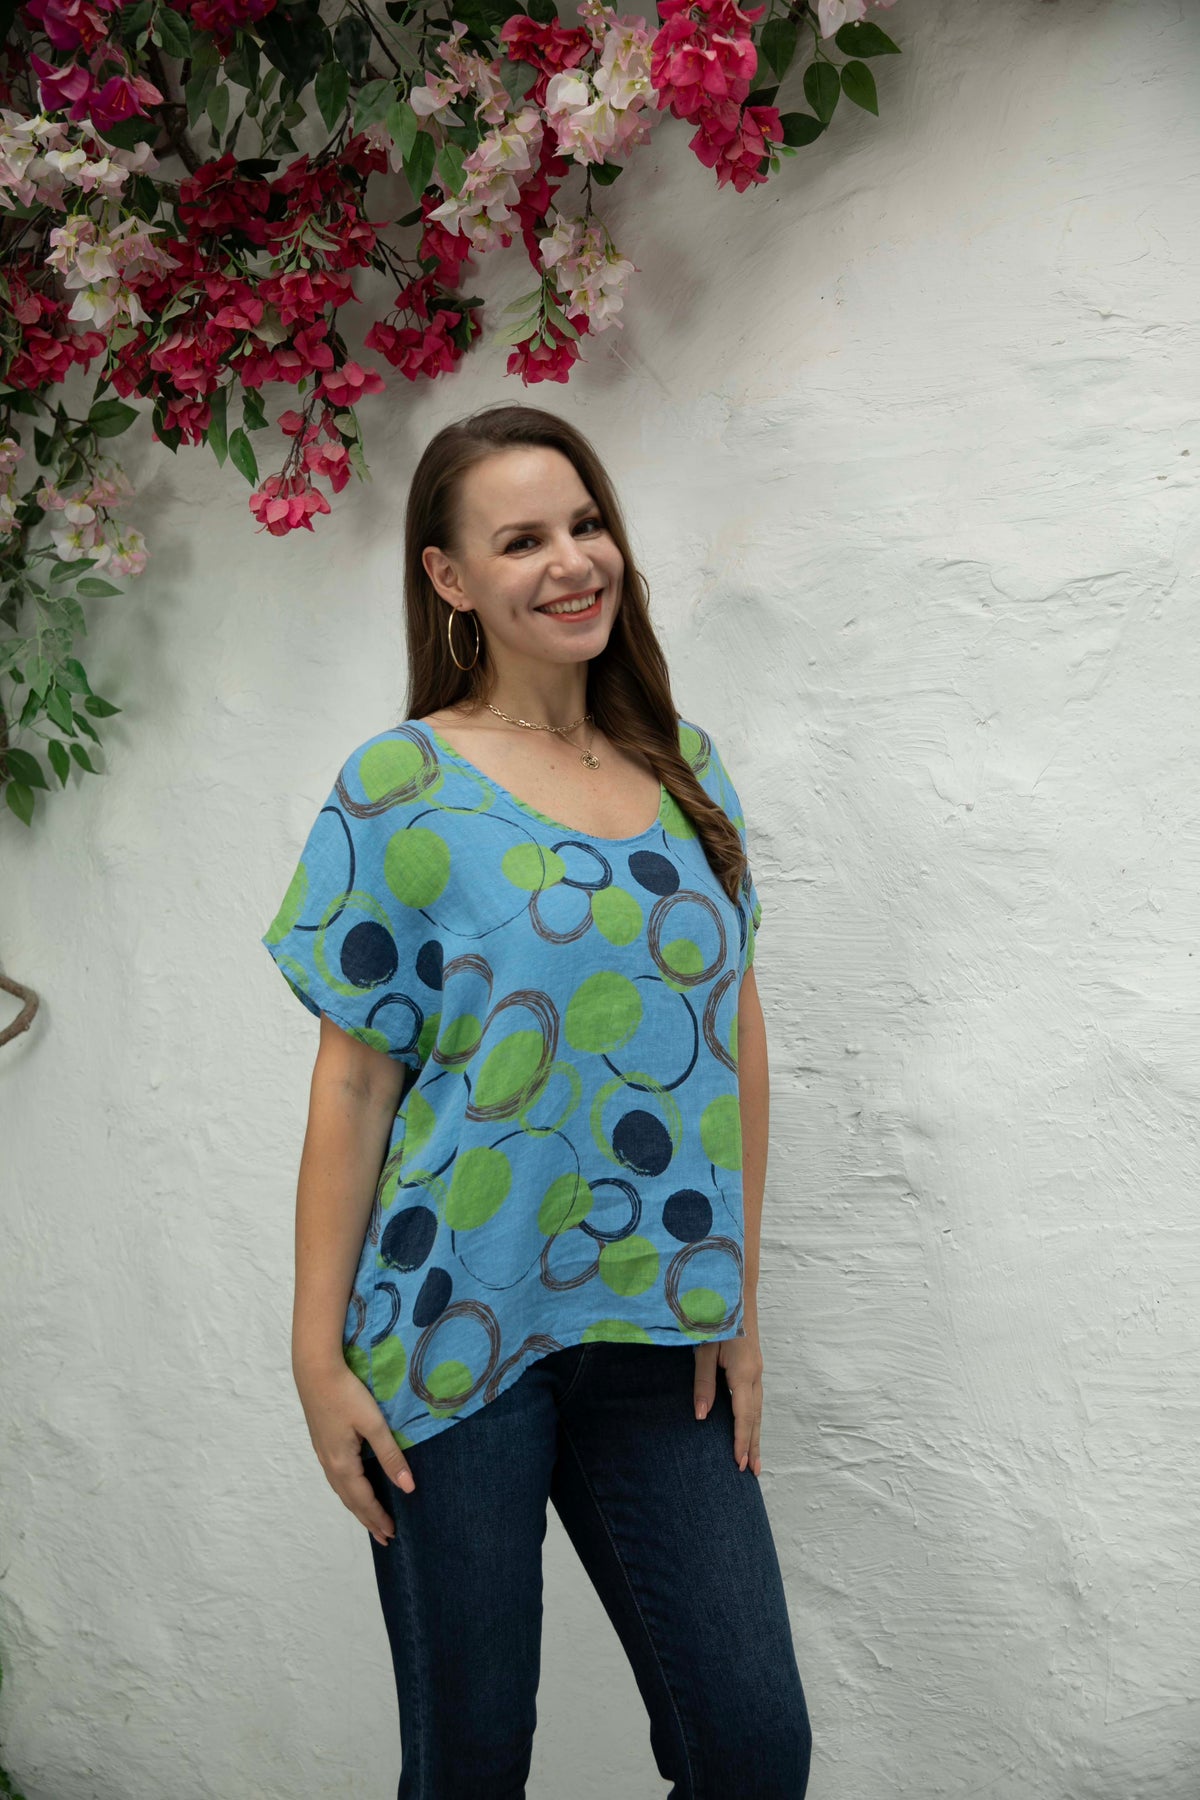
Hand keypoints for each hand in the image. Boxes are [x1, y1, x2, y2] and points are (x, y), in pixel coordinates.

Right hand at [293, 1357, 415, 1546]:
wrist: (315, 1370)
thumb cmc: (346, 1393)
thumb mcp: (374, 1424)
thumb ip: (391, 1455)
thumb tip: (408, 1488)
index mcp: (342, 1464)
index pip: (363, 1500)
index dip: (378, 1517)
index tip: (392, 1534)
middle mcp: (329, 1464)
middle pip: (350, 1500)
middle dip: (368, 1519)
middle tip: (384, 1537)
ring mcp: (322, 1453)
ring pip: (341, 1490)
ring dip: (357, 1506)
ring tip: (370, 1519)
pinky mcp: (322, 1442)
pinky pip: (336, 1478)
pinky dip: (348, 1491)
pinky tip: (352, 1487)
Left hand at [693, 1322, 763, 1476]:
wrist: (736, 1291)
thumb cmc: (716, 1316)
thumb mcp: (704, 1349)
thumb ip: (703, 1383)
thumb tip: (703, 1416)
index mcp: (743, 1371)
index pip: (743, 1415)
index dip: (740, 1440)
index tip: (738, 1464)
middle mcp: (755, 1374)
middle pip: (755, 1417)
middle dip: (752, 1445)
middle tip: (751, 1473)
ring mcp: (757, 1370)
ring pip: (758, 1410)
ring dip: (756, 1435)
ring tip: (755, 1461)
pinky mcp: (754, 1366)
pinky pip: (756, 1399)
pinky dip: (754, 1419)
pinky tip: (751, 1429)